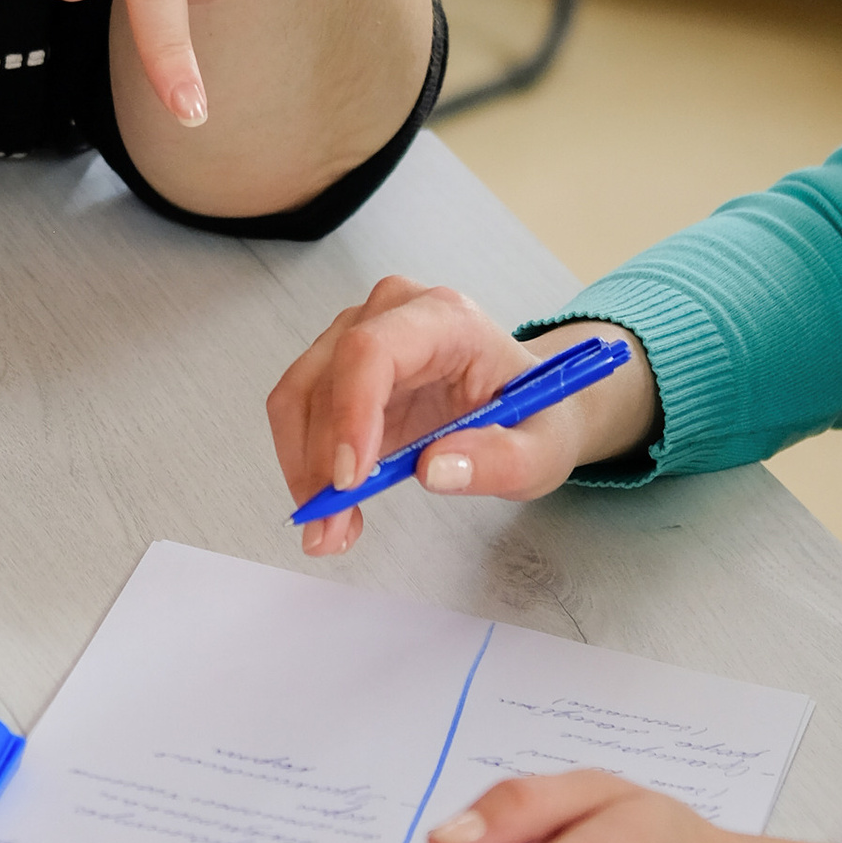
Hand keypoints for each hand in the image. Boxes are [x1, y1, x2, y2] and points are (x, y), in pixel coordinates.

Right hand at [267, 278, 656, 556]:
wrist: (528, 406)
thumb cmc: (535, 416)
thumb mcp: (542, 450)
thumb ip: (501, 460)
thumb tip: (436, 470)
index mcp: (447, 319)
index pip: (373, 349)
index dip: (350, 412)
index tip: (351, 480)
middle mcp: (392, 313)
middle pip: (325, 375)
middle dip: (319, 459)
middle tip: (333, 528)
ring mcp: (358, 335)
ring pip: (299, 396)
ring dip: (303, 468)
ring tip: (333, 529)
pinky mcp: (340, 369)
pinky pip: (301, 414)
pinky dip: (304, 464)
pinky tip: (333, 507)